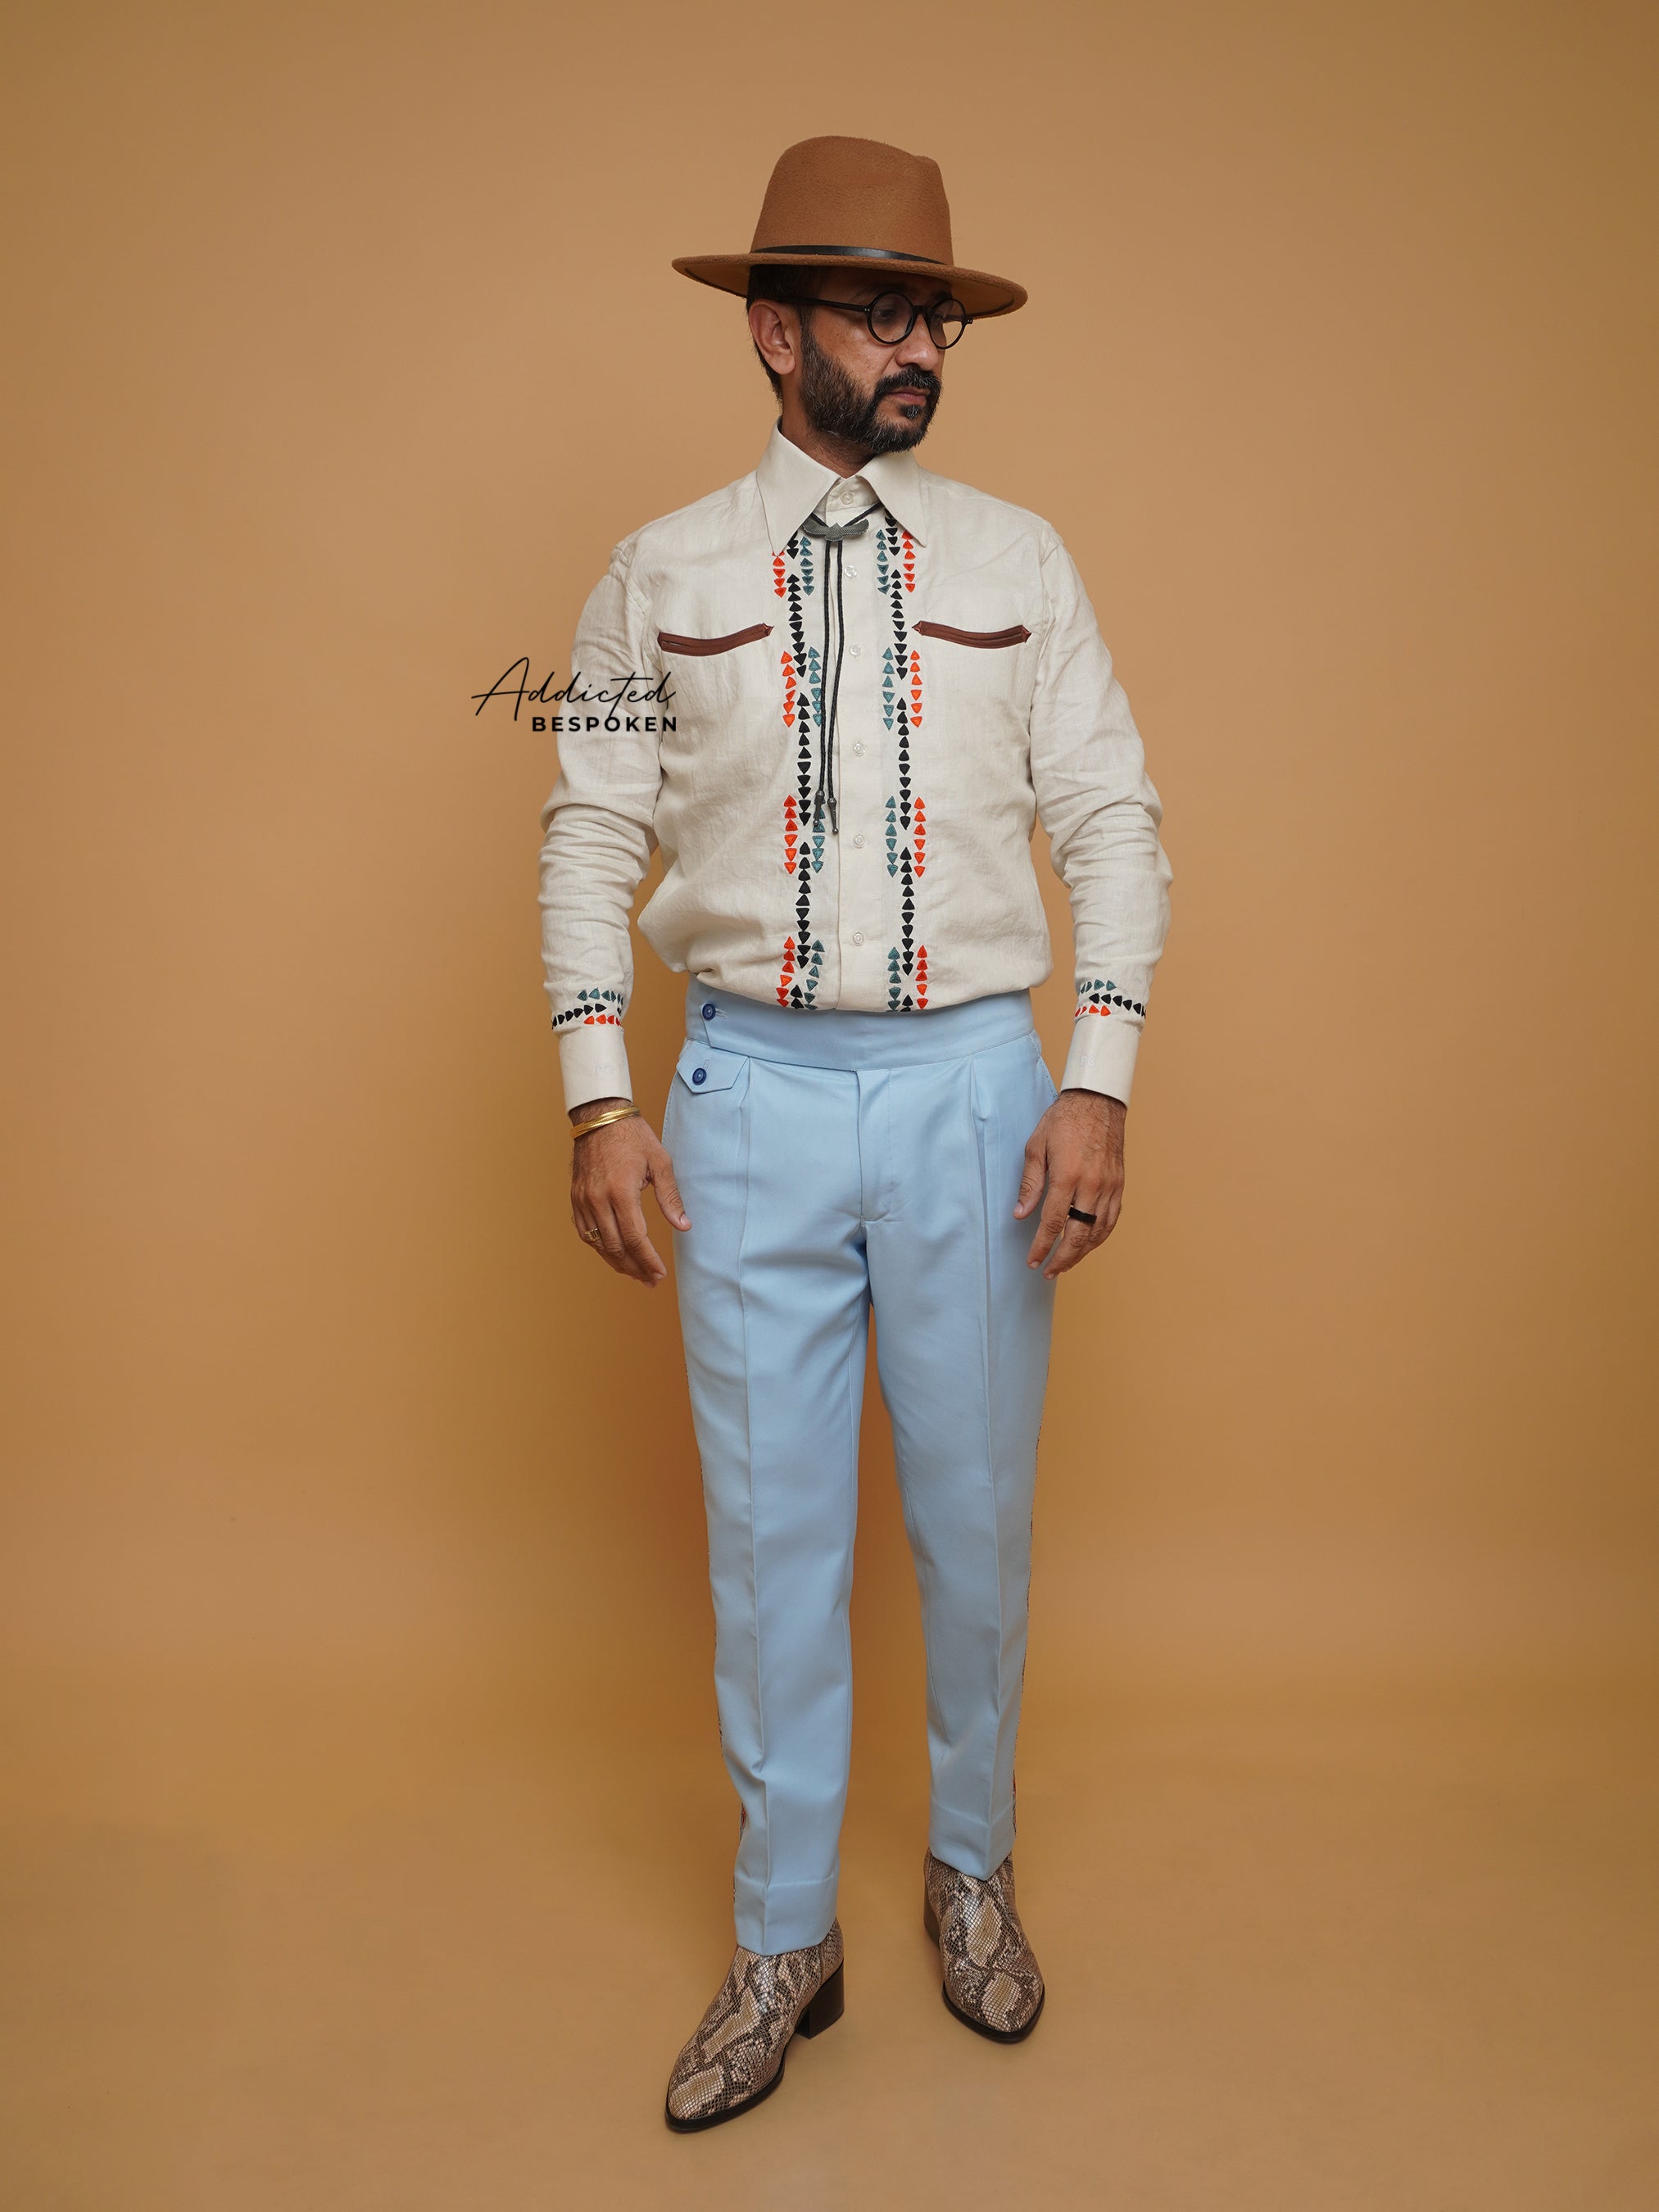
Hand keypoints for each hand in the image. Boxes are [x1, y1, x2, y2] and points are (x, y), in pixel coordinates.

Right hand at [568, 1096, 689, 1286]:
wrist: (600, 1118)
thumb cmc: (634, 1137)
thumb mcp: (660, 1162)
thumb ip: (671, 1197)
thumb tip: (683, 1226)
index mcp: (621, 1191)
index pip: (635, 1237)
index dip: (648, 1260)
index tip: (659, 1274)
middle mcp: (598, 1199)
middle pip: (616, 1247)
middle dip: (635, 1268)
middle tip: (650, 1280)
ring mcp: (583, 1200)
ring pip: (598, 1244)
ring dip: (617, 1262)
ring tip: (635, 1273)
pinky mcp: (575, 1198)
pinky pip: (585, 1232)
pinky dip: (599, 1248)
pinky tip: (612, 1254)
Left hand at [1014, 1087, 1125, 1278]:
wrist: (1098, 1101)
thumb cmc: (1063, 1120)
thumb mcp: (1036, 1146)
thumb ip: (1030, 1183)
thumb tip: (1021, 1214)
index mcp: (1068, 1174)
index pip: (1053, 1222)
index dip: (1042, 1246)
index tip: (1032, 1261)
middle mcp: (1092, 1184)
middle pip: (1078, 1235)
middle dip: (1062, 1258)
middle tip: (1048, 1271)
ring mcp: (1109, 1185)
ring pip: (1098, 1232)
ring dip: (1082, 1253)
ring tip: (1065, 1264)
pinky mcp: (1119, 1184)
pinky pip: (1111, 1219)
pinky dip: (1100, 1237)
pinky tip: (1088, 1245)